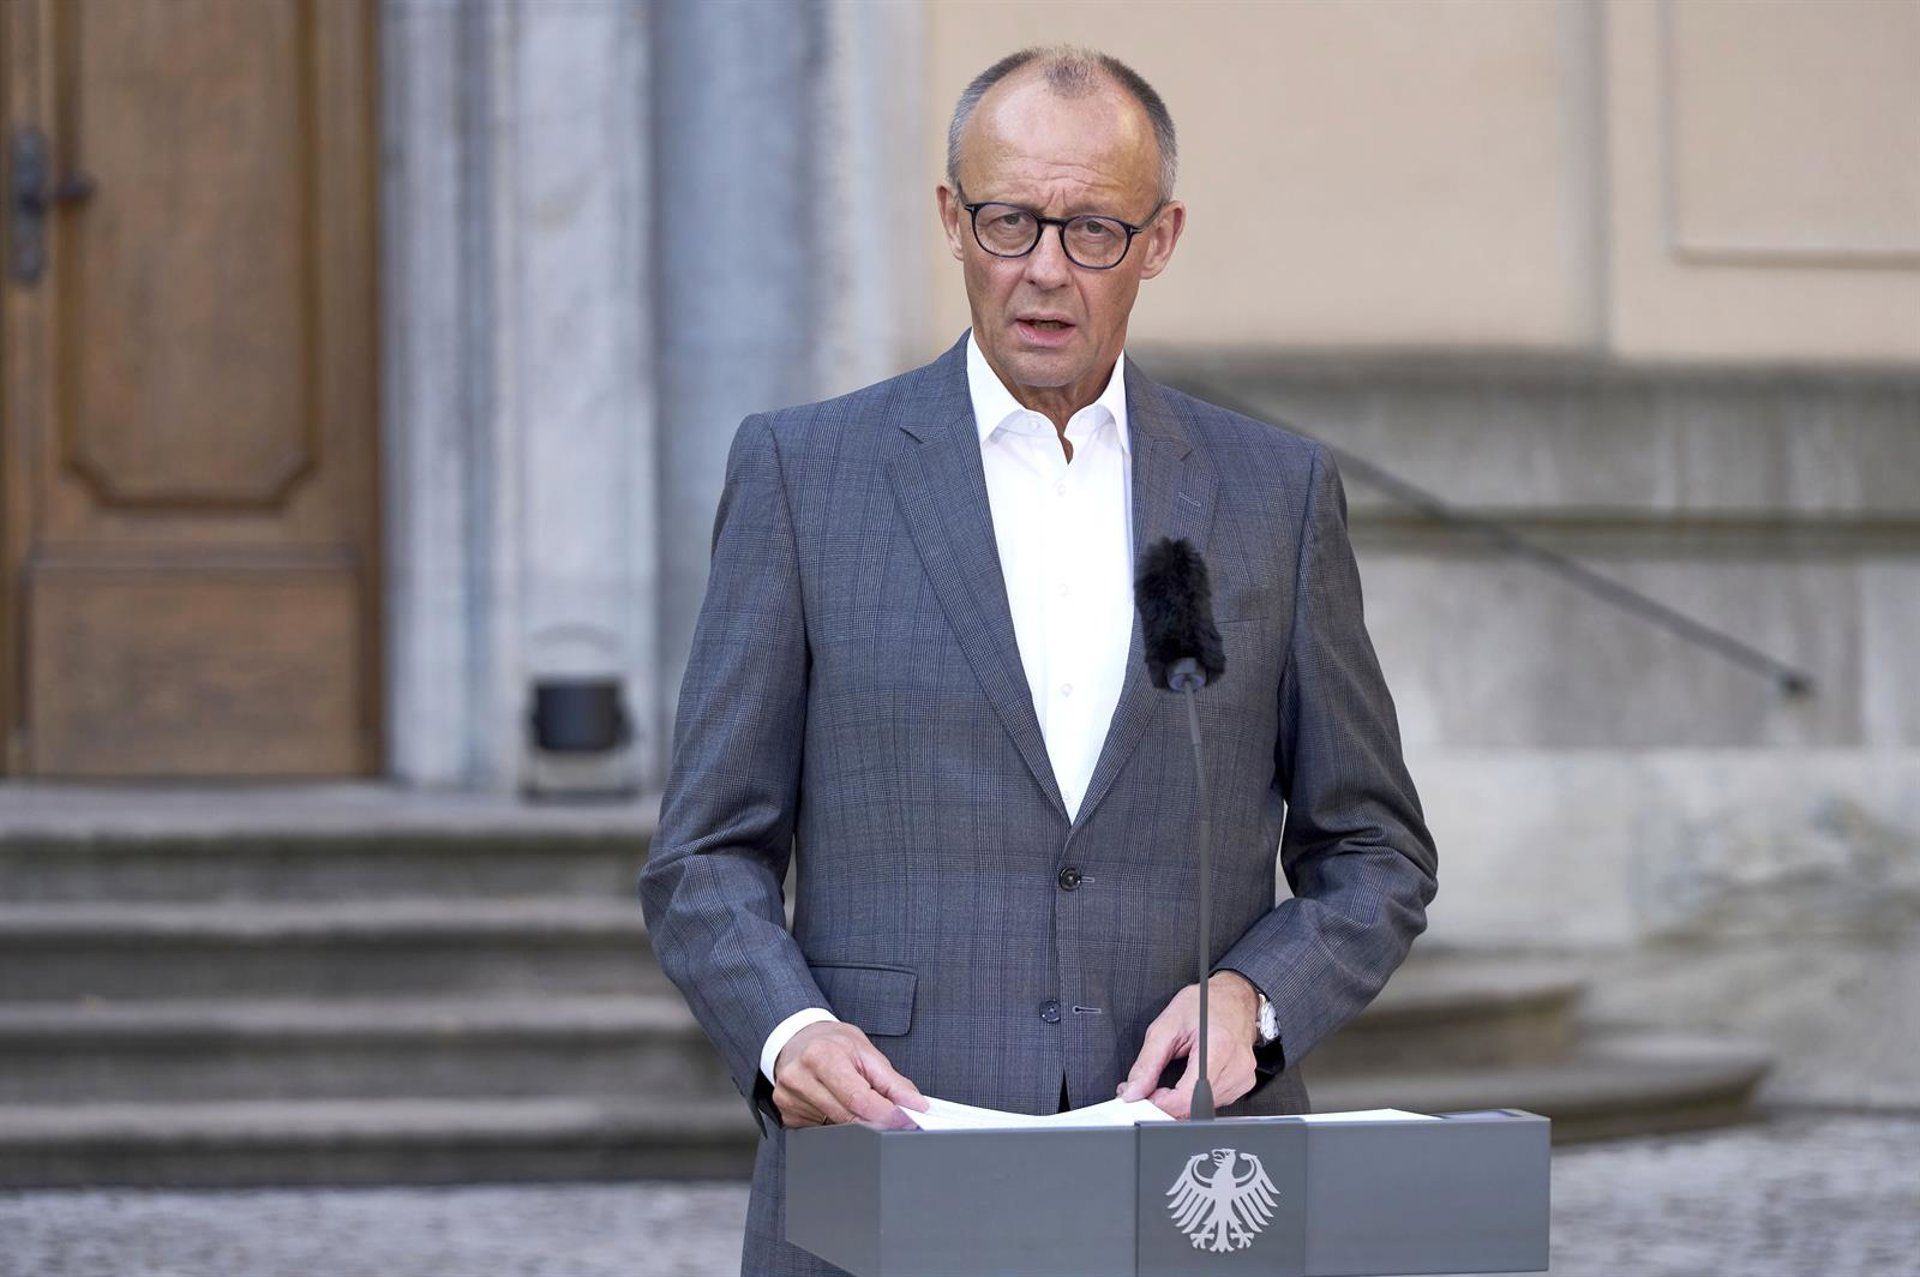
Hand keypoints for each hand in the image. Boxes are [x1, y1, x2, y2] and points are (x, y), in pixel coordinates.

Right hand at [772, 1021, 930, 1128]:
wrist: (800, 1039)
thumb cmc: (834, 1043)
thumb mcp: (867, 1052)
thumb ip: (893, 1082)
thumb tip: (916, 1105)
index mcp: (821, 1056)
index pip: (859, 1099)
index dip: (887, 1114)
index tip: (906, 1118)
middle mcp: (799, 1077)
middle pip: (848, 1117)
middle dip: (875, 1120)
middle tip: (891, 1115)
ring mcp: (789, 1098)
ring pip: (836, 1127)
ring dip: (855, 1121)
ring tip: (853, 1096)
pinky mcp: (787, 1114)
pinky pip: (821, 1130)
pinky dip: (836, 1122)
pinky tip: (834, 1103)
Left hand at [1116, 972, 1261, 1118]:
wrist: (1234, 998)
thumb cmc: (1205, 1004)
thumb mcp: (1167, 1025)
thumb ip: (1147, 1063)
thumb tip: (1134, 1091)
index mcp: (1218, 1049)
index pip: (1187, 1097)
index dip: (1160, 1104)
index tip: (1145, 1097)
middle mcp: (1236, 1067)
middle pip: (1194, 1107)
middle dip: (1167, 1103)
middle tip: (1152, 1089)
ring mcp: (1242, 1078)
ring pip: (1203, 1108)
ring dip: (1181, 1101)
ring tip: (1172, 1078)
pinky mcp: (1244, 1084)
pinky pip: (1215, 1102)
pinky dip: (1196, 1096)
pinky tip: (1191, 1079)